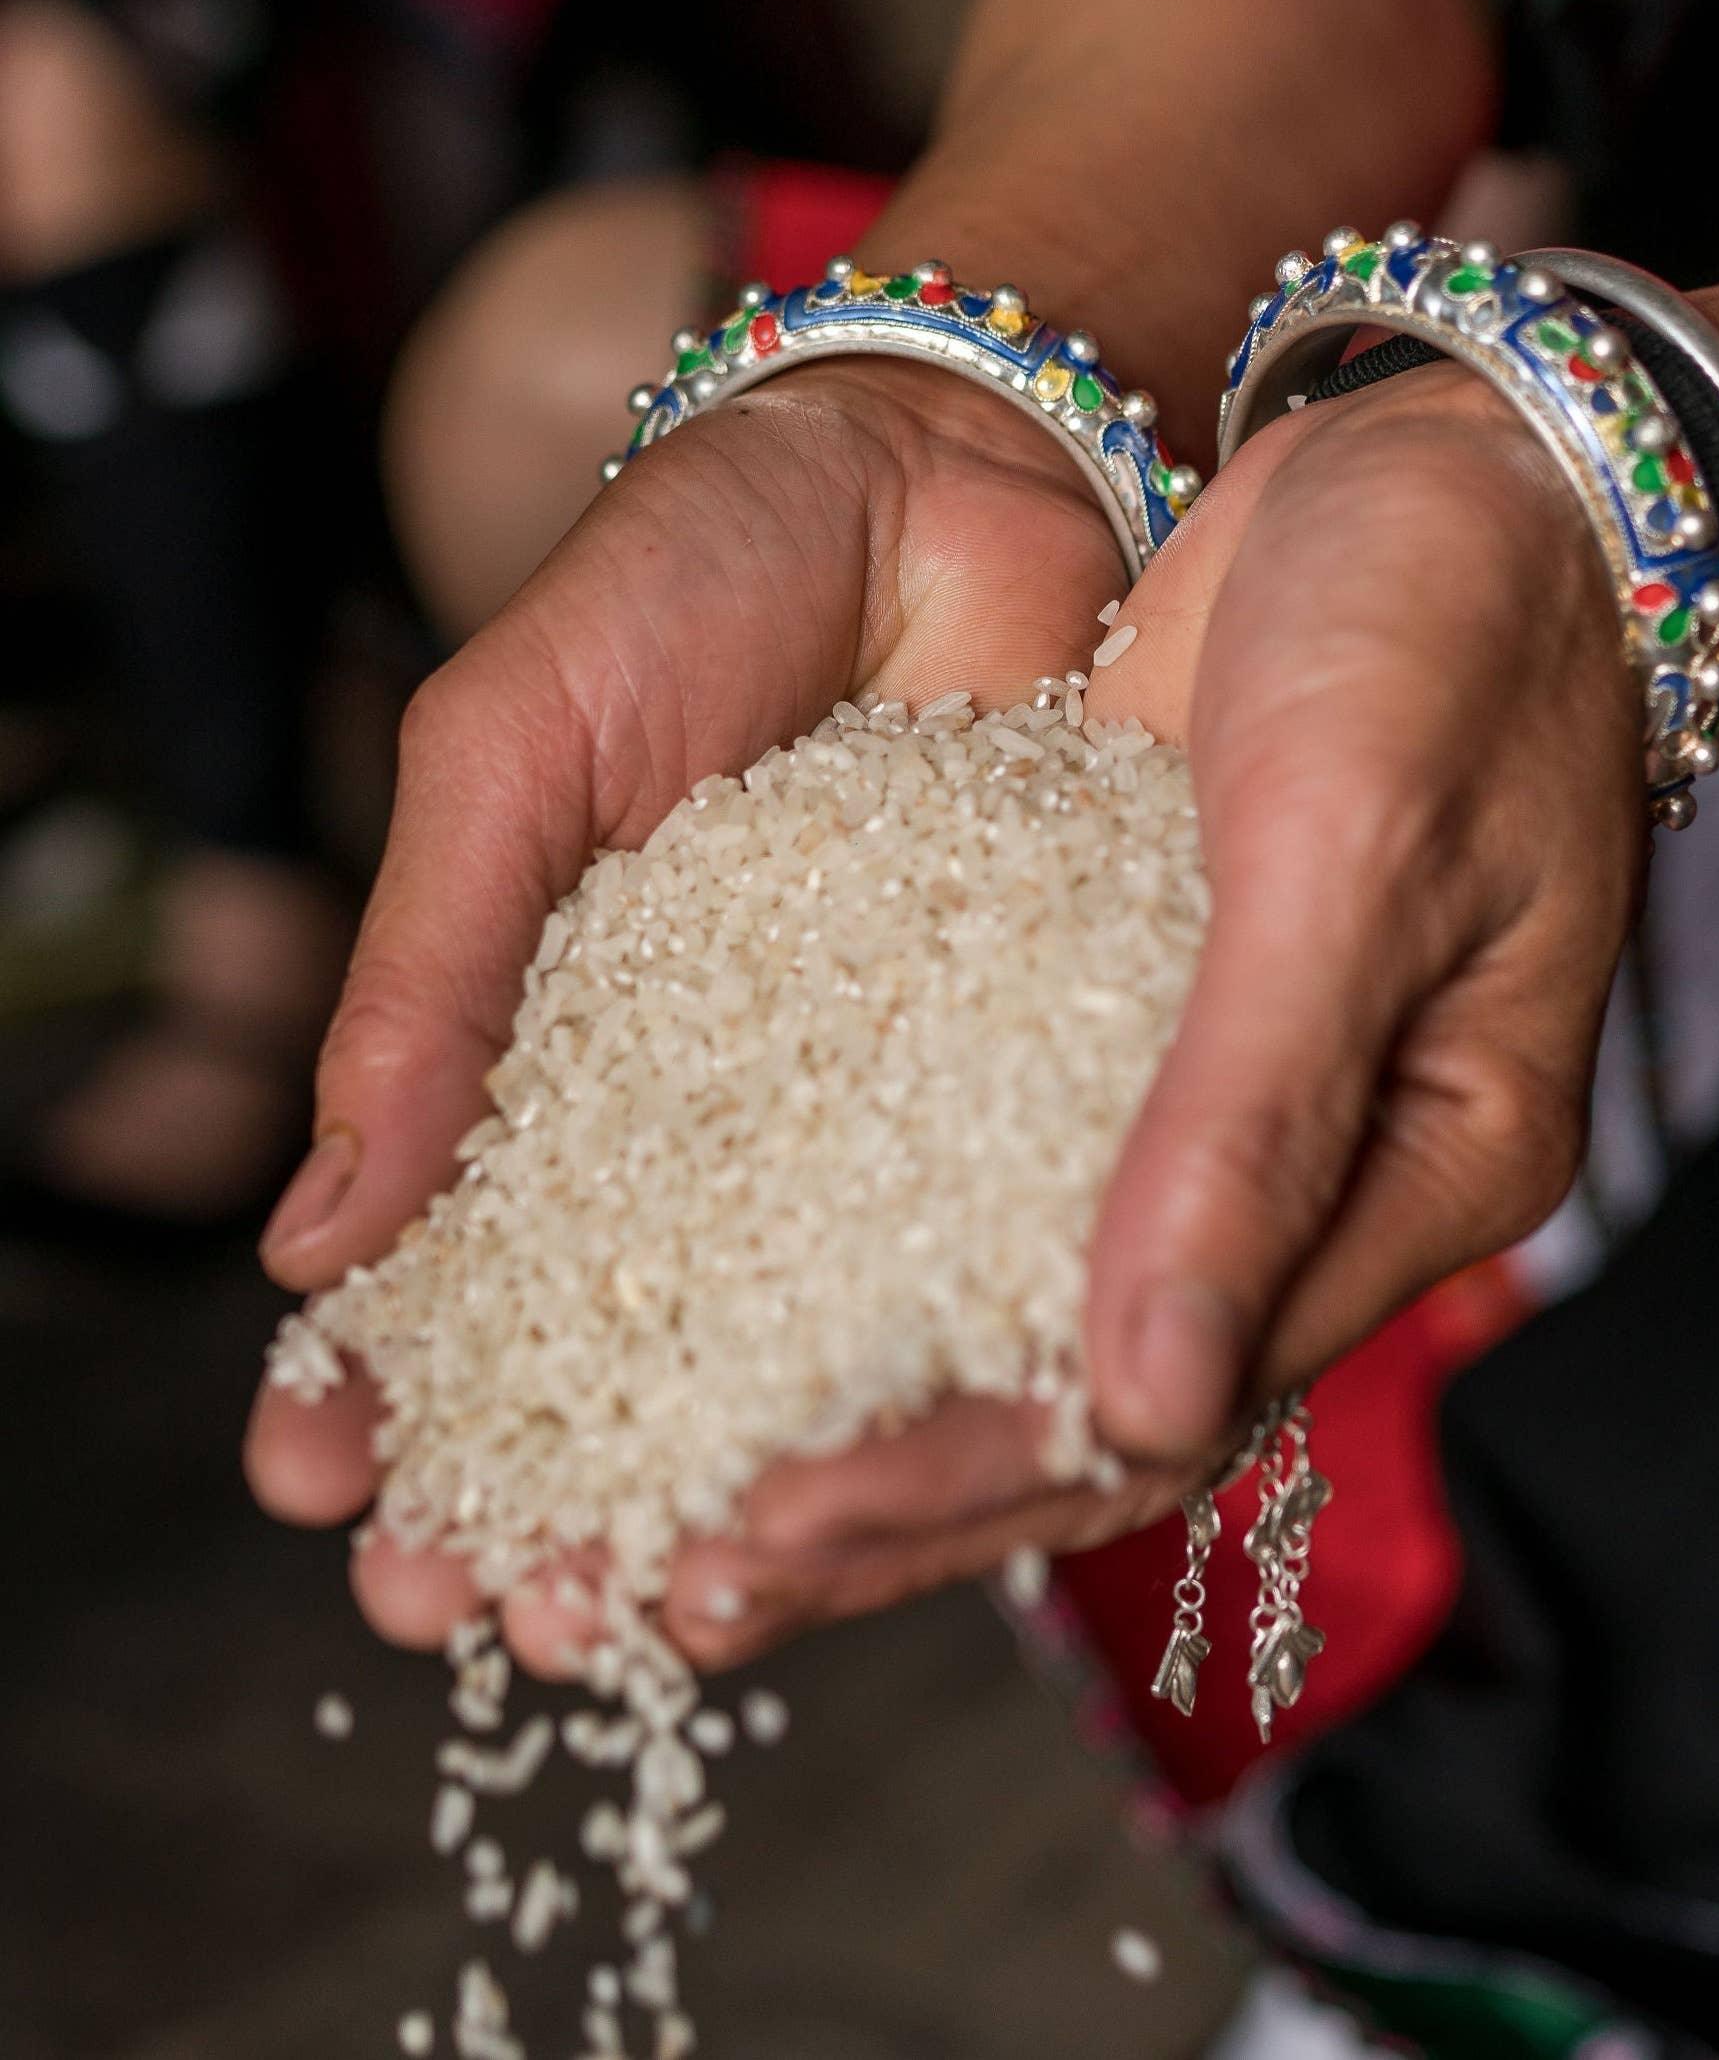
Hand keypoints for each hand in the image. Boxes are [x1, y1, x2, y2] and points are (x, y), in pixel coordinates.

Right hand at [242, 360, 1141, 1651]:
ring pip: (801, 1334)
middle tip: (503, 1624)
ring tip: (676, 1602)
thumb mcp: (518, 752)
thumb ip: (431, 972)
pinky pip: (979, 1235)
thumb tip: (317, 1236)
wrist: (951, 467)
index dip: (381, 1382)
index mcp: (555, 1034)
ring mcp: (878, 1099)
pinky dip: (936, 1356)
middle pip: (623, 1336)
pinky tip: (901, 1459)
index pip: (445, 1247)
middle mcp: (720, 1100)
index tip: (334, 1501)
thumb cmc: (698, 576)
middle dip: (553, 1483)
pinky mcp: (1028, 1069)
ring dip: (734, 1475)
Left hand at [476, 358, 1645, 1680]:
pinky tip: (718, 1266)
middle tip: (659, 1579)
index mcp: (1425, 1165)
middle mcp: (1318, 1165)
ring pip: (1019, 1292)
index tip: (755, 1540)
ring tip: (654, 1472)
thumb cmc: (1449, 625)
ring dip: (849, 1390)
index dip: (960, 1485)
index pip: (1176, 1395)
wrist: (1458, 451)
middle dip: (874, 1492)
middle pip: (1080, 1392)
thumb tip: (1145, 1395)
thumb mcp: (1352, 851)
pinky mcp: (1130, 990)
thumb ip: (1253, 1115)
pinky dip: (865, 1228)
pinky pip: (989, 1148)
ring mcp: (1219, 1085)